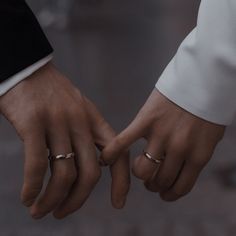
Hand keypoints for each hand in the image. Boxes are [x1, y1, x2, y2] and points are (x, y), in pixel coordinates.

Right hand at [0, 63, 129, 218]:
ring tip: (40, 211)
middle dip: (78, 200)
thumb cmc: (54, 94)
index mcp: (94, 120)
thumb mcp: (79, 111)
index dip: (122, 182)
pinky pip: (37, 165)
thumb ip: (86, 136)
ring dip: (52, 200)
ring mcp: (57, 122)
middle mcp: (80, 123)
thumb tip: (90, 167)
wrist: (29, 69)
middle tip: (62, 213)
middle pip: (90, 173)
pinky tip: (28, 197)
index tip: (118, 204)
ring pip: (64, 174)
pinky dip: (33, 187)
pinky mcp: (33, 122)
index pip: (118, 155)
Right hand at [101, 89, 224, 200]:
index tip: (164, 194)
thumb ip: (196, 155)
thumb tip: (180, 171)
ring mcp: (161, 135)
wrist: (202, 78)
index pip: (181, 187)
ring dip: (140, 174)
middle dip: (154, 185)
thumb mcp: (210, 137)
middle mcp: (179, 149)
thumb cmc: (207, 108)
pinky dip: (112, 153)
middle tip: (151, 180)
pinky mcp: (145, 120)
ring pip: (143, 171)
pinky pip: (124, 141)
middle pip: (160, 180)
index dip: (170, 194)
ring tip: (139, 169)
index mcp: (198, 155)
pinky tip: (105, 159)